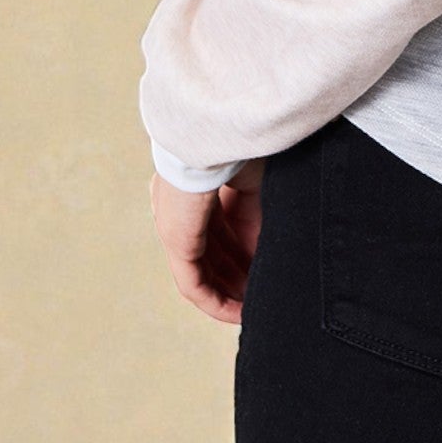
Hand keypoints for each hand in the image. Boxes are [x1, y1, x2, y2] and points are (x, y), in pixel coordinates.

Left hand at [150, 155, 265, 323]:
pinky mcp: (177, 240)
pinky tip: (237, 313)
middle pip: (210, 253)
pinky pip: (194, 284)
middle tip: (262, 296)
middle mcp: (178, 206)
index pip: (219, 227)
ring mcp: (174, 224)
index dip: (244, 252)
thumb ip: (259, 219)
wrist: (223, 129)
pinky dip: (216, 302)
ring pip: (202, 272)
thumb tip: (267, 253)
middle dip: (238, 278)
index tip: (264, 269)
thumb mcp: (258, 189)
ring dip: (228, 294)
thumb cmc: (243, 146)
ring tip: (252, 310)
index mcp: (196, 183)